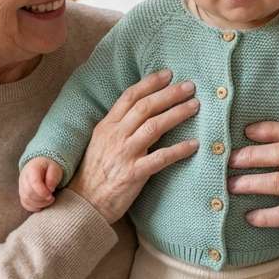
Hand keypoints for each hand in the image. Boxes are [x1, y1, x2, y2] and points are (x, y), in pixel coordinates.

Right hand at [19, 157, 63, 211]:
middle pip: (29, 193)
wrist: (40, 166)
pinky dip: (33, 207)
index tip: (51, 196)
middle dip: (42, 199)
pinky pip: (24, 203)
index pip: (34, 182)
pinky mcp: (22, 193)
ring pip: (26, 199)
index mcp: (32, 169)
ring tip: (48, 201)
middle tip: (52, 198)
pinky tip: (42, 205)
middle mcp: (23, 177)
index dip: (43, 192)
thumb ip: (53, 177)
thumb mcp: (55, 168)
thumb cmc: (48, 168)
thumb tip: (50, 188)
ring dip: (39, 204)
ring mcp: (21, 186)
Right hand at [71, 70, 198, 224]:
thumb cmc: (94, 173)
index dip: (150, 83)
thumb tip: (141, 109)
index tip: (168, 74)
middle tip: (189, 86)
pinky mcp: (133, 174)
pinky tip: (194, 144)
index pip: (130, 96)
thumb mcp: (100, 142)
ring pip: (154, 126)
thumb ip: (118, 126)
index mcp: (107, 126)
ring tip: (195, 106)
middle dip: (170, 94)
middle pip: (146, 107)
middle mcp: (115, 136)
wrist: (83, 204)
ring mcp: (124, 154)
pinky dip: (179, 150)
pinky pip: (161, 158)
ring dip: (177, 114)